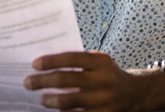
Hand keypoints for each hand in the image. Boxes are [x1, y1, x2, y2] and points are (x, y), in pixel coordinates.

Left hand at [23, 51, 142, 110]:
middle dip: (43, 81)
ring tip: (41, 99)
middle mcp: (104, 79)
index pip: (71, 58)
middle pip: (67, 80)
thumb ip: (77, 61)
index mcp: (101, 61)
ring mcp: (105, 99)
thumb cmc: (107, 74)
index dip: (51, 61)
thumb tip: (44, 65)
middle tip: (28, 82)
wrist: (136, 93)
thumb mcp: (98, 61)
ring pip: (71, 101)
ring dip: (51, 100)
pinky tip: (56, 110)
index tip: (34, 64)